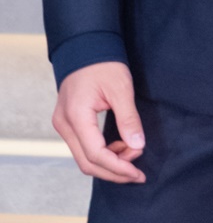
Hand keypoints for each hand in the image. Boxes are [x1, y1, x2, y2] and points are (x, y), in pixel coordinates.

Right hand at [53, 62, 145, 183]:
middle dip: (113, 171)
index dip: (118, 167)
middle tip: (137, 174)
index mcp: (76, 117)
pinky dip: (103, 151)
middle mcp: (65, 125)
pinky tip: (121, 145)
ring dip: (109, 161)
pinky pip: (84, 147)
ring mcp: (64, 125)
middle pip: (87, 162)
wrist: (86, 48)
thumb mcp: (121, 89)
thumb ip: (128, 118)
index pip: (96, 154)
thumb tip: (138, 145)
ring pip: (84, 157)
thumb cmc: (103, 64)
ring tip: (133, 152)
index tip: (138, 173)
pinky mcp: (69, 123)